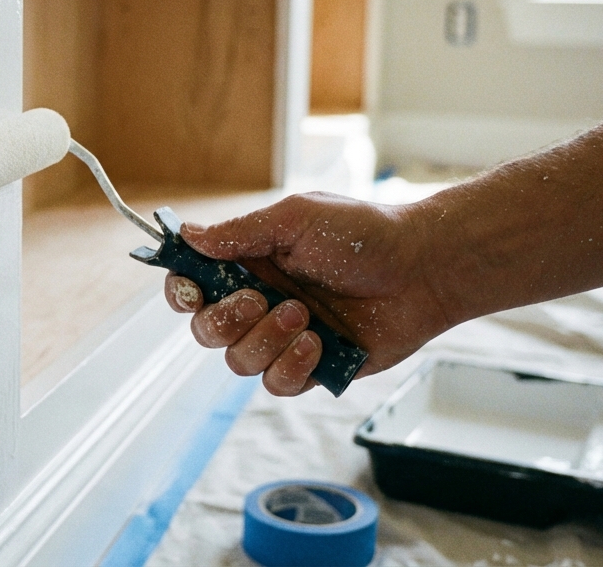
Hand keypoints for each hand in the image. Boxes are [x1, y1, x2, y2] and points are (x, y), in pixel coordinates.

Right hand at [163, 192, 451, 395]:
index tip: (190, 290)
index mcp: (249, 264)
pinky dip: (291, 366)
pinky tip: (319, 344)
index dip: (181, 292)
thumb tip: (189, 236)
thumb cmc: (363, 234)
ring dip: (265, 340)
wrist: (421, 270)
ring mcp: (283, 338)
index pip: (194, 286)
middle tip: (258, 300)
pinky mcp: (311, 368)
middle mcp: (259, 303)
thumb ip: (241, 232)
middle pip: (206, 330)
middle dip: (224, 320)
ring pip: (238, 362)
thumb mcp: (297, 219)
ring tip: (304, 316)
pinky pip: (276, 384)